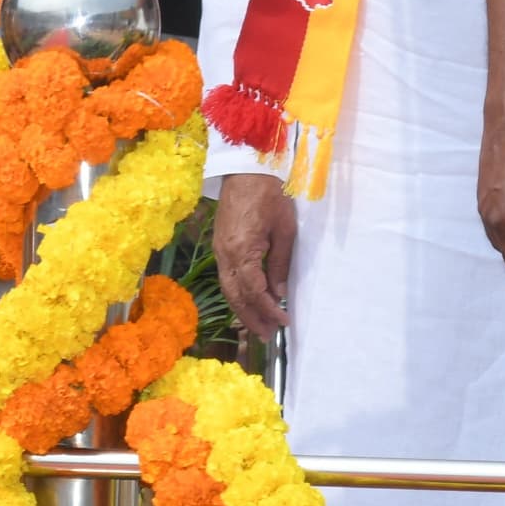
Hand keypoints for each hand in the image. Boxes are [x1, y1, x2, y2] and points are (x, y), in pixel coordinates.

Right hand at [214, 174, 296, 336]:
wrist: (246, 168)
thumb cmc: (270, 195)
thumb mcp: (285, 230)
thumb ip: (279, 264)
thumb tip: (278, 293)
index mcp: (242, 250)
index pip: (254, 290)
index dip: (268, 309)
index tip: (283, 322)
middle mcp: (225, 254)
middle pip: (235, 296)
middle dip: (251, 318)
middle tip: (266, 336)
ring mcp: (219, 250)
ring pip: (228, 289)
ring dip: (242, 310)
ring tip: (257, 327)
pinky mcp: (220, 245)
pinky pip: (226, 278)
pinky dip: (236, 295)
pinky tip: (247, 303)